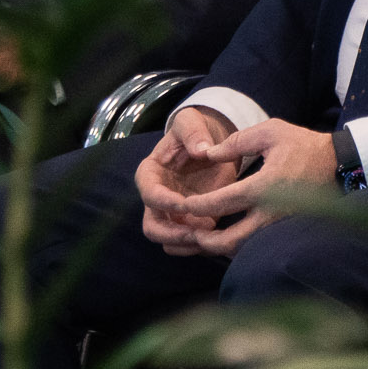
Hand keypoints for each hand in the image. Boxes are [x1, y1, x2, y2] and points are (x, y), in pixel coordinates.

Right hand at [136, 106, 248, 252]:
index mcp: (150, 174)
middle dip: (173, 234)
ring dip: (187, 244)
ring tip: (209, 237)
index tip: (185, 203)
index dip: (164, 202)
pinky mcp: (190, 224)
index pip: (149, 194)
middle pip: (152, 228)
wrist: (213, 144)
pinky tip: (217, 239)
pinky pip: (188, 245)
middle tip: (196, 232)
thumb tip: (203, 150)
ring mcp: (172, 215)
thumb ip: (193, 132)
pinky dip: (199, 247)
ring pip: (169, 242)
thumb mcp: (191, 121)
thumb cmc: (196, 131)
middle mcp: (156, 199)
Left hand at [160, 118, 340, 257]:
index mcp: (265, 186)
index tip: (182, 204)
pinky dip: (235, 246)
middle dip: (204, 241)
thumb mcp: (271, 132)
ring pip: (243, 249)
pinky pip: (254, 246)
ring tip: (200, 238)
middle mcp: (271, 213)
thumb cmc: (303, 145)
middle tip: (188, 232)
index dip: (198, 205)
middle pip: (230, 241)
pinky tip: (222, 238)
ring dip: (218, 248)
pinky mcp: (284, 232)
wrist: (338, 164)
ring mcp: (279, 226)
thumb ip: (237, 141)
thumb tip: (209, 153)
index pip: (223, 202)